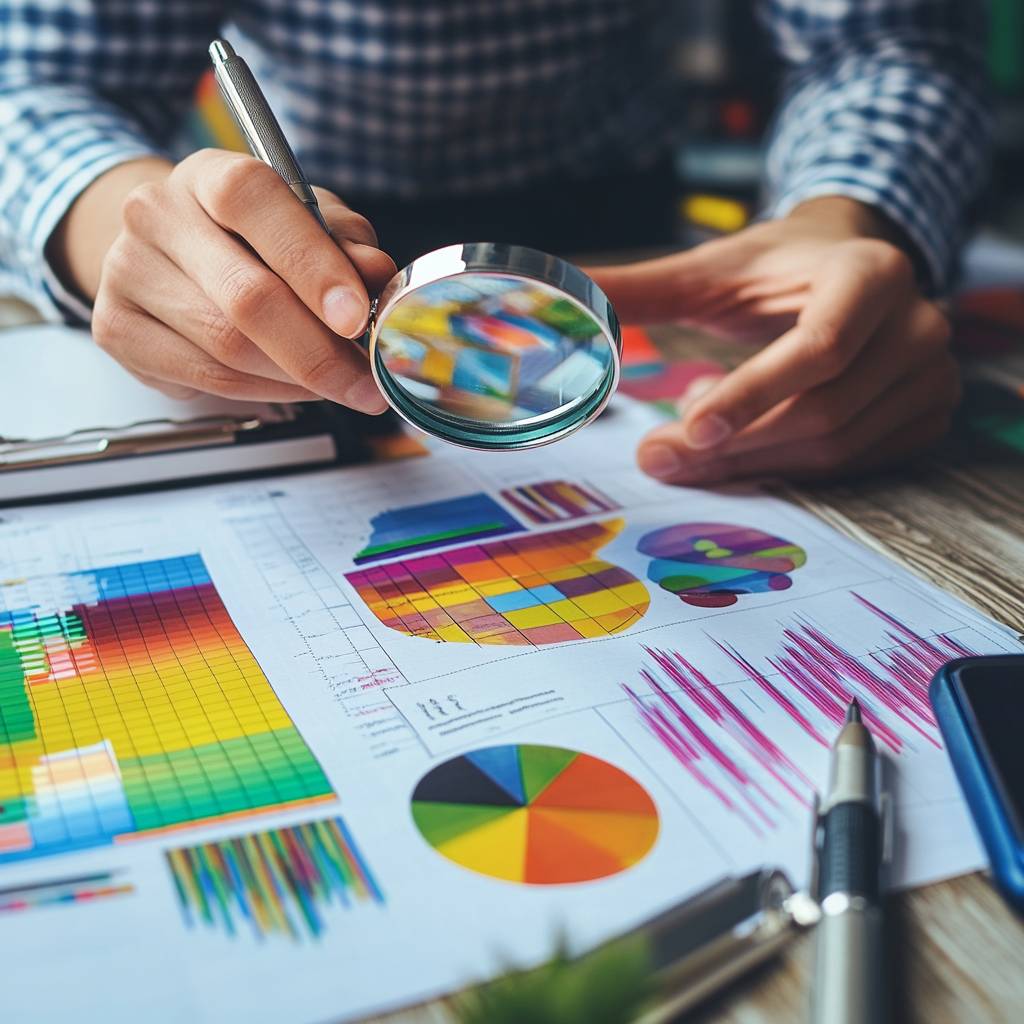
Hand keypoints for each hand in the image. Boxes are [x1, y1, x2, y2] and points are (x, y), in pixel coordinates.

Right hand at [54, 149, 396, 408]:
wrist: (168, 254)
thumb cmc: (252, 237)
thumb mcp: (308, 222)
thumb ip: (346, 244)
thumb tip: (377, 274)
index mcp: (208, 174)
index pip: (256, 204)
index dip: (313, 265)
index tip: (358, 317)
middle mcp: (157, 215)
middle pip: (245, 297)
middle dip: (320, 351)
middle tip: (367, 383)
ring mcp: (128, 272)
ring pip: (229, 349)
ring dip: (298, 379)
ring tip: (339, 385)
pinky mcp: (117, 330)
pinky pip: (208, 380)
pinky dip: (266, 392)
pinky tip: (295, 387)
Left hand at [588, 198, 958, 483]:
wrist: (848, 265)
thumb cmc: (773, 267)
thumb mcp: (710, 269)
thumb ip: (637, 287)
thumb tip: (555, 289)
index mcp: (869, 274)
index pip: (816, 349)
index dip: (751, 395)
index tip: (688, 429)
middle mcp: (917, 323)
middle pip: (820, 411)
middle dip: (733, 446)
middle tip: (657, 457)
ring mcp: (931, 372)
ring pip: (835, 447)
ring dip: (753, 459)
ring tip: (697, 436)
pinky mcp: (927, 410)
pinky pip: (853, 463)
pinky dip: (788, 466)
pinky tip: (747, 443)